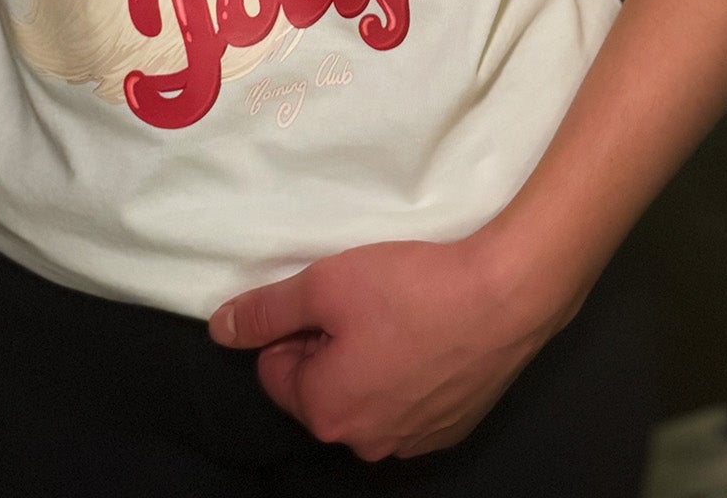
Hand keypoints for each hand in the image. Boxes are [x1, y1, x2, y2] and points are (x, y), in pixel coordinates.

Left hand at [206, 231, 583, 461]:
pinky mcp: (453, 428)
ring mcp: (415, 442)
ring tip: (402, 313)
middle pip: (323, 388)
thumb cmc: (410, 287)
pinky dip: (411, 372)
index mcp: (327, 413)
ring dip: (371, 360)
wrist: (506, 296)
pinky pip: (410, 401)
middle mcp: (366, 443)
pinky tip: (431, 333)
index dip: (295, 327)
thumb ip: (266, 310)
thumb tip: (220, 329)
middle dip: (332, 347)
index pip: (276, 372)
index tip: (330, 297)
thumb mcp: (325, 284)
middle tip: (365, 300)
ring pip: (368, 396)